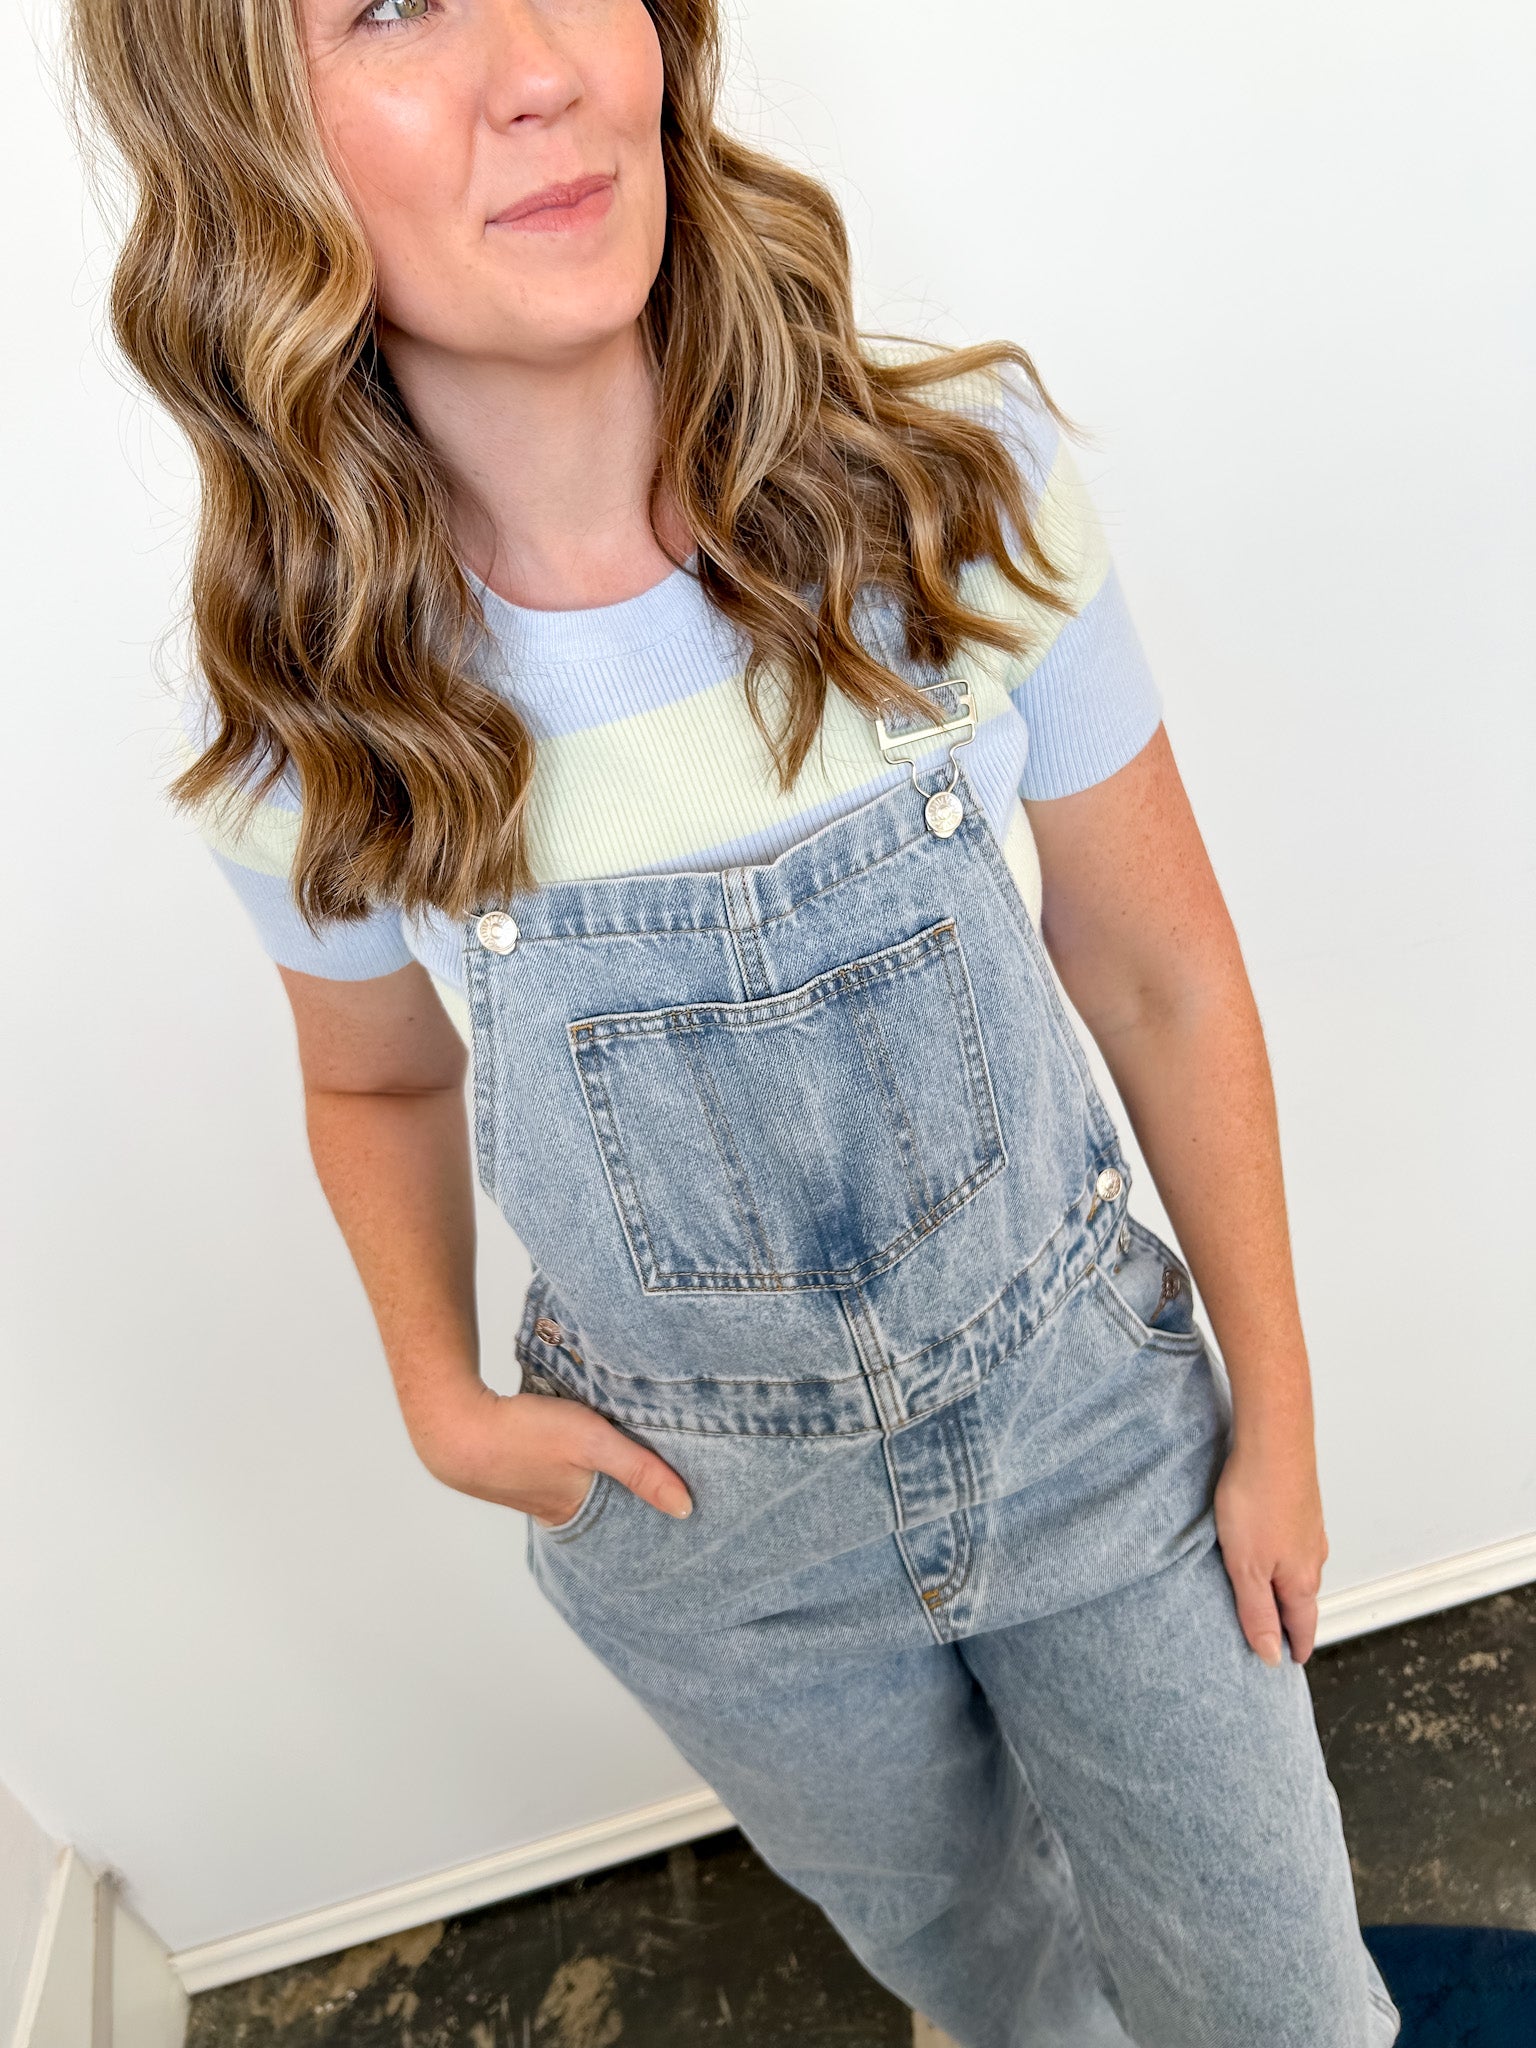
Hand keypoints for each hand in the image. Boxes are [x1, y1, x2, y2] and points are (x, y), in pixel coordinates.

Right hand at [407, 1378, 692, 1526]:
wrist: (452, 1424)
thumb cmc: (523, 1435)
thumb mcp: (593, 1444)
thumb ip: (640, 1470)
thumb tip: (687, 1509)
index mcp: (573, 1511)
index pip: (622, 1516)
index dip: (645, 1507)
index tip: (677, 1503)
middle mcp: (550, 1506)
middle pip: (597, 1498)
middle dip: (622, 1488)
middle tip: (657, 1473)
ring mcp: (526, 1485)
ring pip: (572, 1478)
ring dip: (590, 1467)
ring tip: (620, 1452)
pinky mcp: (509, 1460)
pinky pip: (547, 1461)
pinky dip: (563, 1453)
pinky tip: (567, 1435)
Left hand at [1212, 1430, 1327, 1666]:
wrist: (1273, 1440)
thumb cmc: (1257, 1499)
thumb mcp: (1246, 1567)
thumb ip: (1257, 1612)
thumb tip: (1271, 1656)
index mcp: (1301, 1580)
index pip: (1303, 1626)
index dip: (1295, 1647)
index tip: (1289, 1663)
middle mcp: (1312, 1556)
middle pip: (1303, 1599)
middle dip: (1292, 1620)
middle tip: (1279, 1638)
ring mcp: (1309, 1528)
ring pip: (1300, 1568)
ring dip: (1287, 1586)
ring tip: (1270, 1597)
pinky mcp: (1299, 1504)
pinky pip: (1293, 1541)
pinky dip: (1283, 1556)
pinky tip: (1268, 1547)